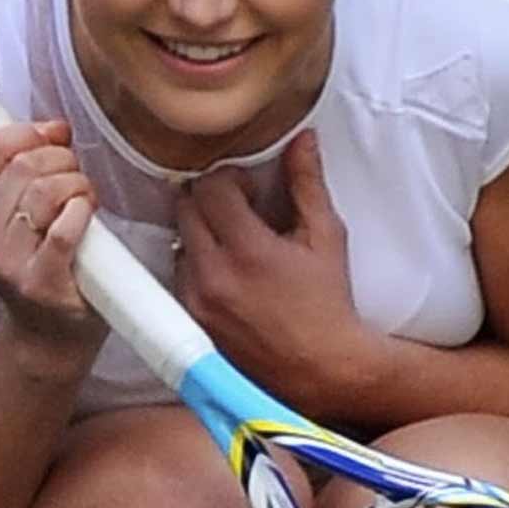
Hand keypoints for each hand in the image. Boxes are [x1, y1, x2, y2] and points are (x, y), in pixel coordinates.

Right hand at [0, 118, 104, 363]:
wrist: (48, 336)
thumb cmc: (38, 268)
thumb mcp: (12, 221)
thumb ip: (21, 176)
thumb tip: (55, 128)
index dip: (26, 132)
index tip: (54, 136)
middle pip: (23, 166)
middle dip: (62, 160)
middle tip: (78, 178)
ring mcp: (8, 263)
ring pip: (44, 192)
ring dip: (77, 184)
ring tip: (86, 199)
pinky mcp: (40, 283)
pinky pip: (62, 231)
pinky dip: (82, 211)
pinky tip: (88, 213)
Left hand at [174, 130, 375, 411]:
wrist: (323, 369)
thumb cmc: (329, 303)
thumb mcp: (326, 238)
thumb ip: (307, 184)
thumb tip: (302, 139)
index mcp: (247, 250)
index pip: (210, 187)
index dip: (230, 178)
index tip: (251, 188)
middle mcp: (213, 275)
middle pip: (185, 208)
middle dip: (210, 199)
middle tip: (240, 209)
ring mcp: (197, 301)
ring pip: (178, 241)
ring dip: (200, 233)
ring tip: (234, 244)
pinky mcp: (193, 321)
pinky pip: (180, 276)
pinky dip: (197, 265)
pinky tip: (227, 273)